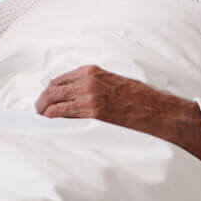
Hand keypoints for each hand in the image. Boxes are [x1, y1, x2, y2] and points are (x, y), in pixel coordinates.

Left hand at [35, 65, 200, 169]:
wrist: (162, 114)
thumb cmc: (141, 101)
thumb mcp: (115, 83)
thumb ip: (93, 85)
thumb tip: (72, 96)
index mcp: (92, 72)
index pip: (58, 80)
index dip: (49, 92)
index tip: (46, 101)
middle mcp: (87, 82)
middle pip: (51, 91)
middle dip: (42, 103)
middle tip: (39, 113)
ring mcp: (88, 98)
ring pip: (53, 105)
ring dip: (44, 114)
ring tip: (43, 123)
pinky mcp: (92, 114)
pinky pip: (62, 117)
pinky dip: (53, 122)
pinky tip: (52, 129)